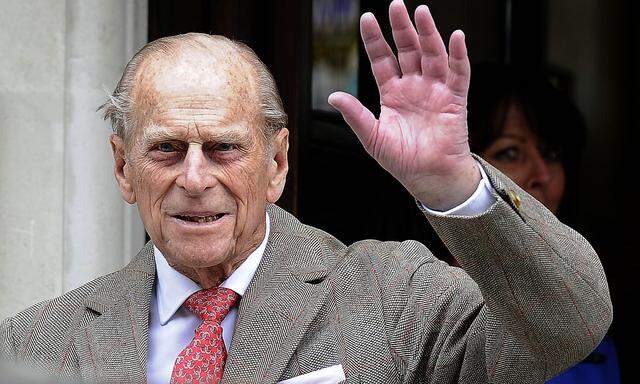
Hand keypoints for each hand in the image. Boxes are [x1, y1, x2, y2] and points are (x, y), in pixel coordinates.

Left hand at [328, 0, 479, 210]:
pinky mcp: (454, 99)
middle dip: (401, 28)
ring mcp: (435, 90)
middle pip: (407, 50)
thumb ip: (355, 115)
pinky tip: (456, 37)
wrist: (428, 178)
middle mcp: (413, 87)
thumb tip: (332, 96)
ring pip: (432, 55)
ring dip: (428, 34)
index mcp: (392, 93)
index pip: (382, 59)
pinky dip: (458, 55)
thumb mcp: (372, 137)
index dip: (375, 40)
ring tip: (421, 12)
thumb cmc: (401, 160)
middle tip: (396, 5)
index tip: (366, 18)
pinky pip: (459, 73)